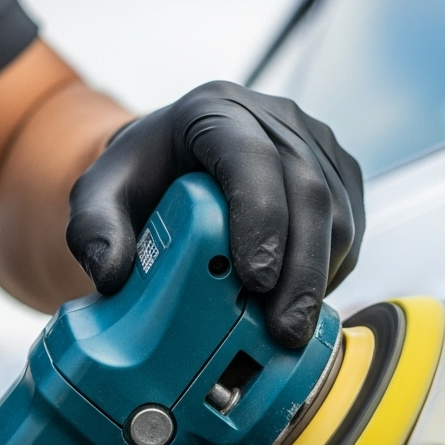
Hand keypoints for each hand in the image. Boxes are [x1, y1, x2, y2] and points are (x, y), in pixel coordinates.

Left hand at [66, 82, 364, 348]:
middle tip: (283, 332)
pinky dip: (329, 276)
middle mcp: (277, 120)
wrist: (178, 165)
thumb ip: (94, 229)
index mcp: (216, 112)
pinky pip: (350, 233)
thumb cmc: (144, 180)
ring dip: (318, 281)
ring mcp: (316, 147)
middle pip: (309, 195)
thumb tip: (111, 275)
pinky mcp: (340, 179)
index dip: (261, 219)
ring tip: (290, 331)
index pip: (252, 159)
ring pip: (338, 218)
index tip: (255, 281)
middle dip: (300, 273)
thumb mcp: (100, 196)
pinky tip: (300, 305)